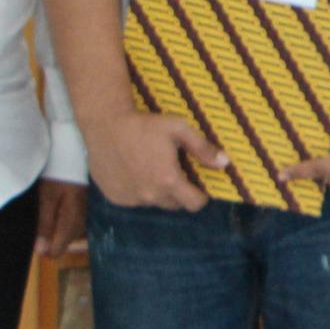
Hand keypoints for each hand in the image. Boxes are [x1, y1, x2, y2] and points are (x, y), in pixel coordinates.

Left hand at [34, 179, 87, 255]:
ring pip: (64, 237)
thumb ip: (45, 225)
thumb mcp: (47, 198)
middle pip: (60, 245)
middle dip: (48, 236)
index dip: (42, 246)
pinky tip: (56, 207)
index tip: (35, 232)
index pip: (56, 251)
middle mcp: (81, 225)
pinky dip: (60, 221)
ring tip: (47, 208)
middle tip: (40, 215)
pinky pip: (69, 228)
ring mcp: (83, 220)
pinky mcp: (83, 215)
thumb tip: (40, 251)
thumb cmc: (59, 175)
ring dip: (53, 228)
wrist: (74, 158)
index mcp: (71, 223)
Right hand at [85, 108, 224, 210]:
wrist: (105, 124)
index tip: (199, 185)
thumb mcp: (178, 129)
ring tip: (152, 168)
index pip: (194, 204)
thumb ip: (202, 148)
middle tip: (175, 171)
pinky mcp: (115, 198)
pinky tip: (133, 170)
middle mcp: (150, 195)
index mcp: (168, 180)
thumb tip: (224, 163)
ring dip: (157, 191)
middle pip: (175, 204)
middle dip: (179, 191)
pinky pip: (134, 200)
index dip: (201, 196)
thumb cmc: (144, 124)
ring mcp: (130, 199)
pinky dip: (138, 190)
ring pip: (153, 202)